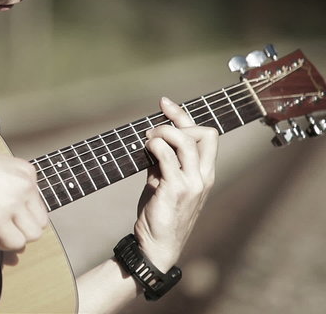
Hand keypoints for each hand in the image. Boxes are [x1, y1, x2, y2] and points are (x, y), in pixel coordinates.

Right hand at [0, 143, 48, 250]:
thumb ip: (8, 183)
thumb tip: (6, 204)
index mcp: (26, 172)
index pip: (37, 203)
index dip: (21, 212)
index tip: (5, 212)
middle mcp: (25, 187)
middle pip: (41, 221)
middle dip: (23, 228)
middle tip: (4, 226)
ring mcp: (13, 204)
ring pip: (33, 235)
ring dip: (15, 238)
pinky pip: (15, 243)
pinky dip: (3, 244)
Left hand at [134, 97, 217, 269]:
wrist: (156, 246)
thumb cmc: (160, 214)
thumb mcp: (164, 183)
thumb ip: (163, 162)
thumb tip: (151, 138)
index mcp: (204, 174)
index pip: (206, 135)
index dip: (184, 115)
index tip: (165, 104)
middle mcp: (203, 177)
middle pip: (203, 132)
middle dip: (176, 120)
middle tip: (152, 130)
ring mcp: (192, 183)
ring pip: (184, 140)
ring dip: (162, 132)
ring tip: (147, 140)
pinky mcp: (175, 189)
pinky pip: (166, 156)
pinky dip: (154, 146)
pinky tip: (145, 149)